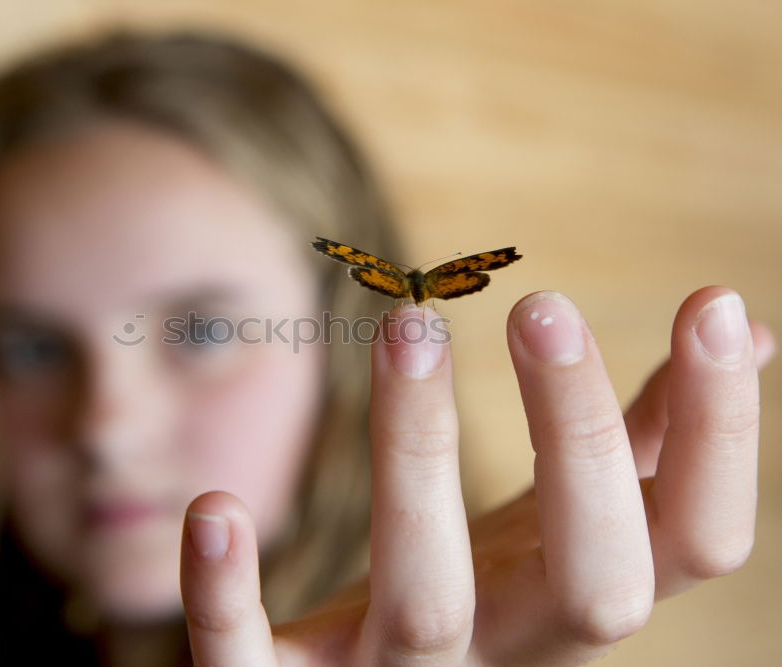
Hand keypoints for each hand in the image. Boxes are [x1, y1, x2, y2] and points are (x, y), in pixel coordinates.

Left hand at [178, 286, 773, 665]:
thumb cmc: (486, 590)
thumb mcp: (564, 521)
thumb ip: (645, 440)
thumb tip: (749, 329)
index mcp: (579, 598)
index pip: (693, 540)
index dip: (720, 434)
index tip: (708, 300)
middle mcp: (511, 653)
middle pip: (590, 582)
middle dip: (579, 444)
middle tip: (543, 305)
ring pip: (426, 597)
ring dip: (416, 459)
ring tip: (408, 325)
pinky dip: (229, 600)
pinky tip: (215, 509)